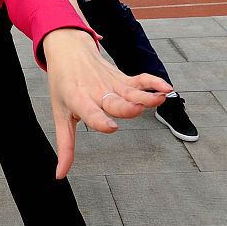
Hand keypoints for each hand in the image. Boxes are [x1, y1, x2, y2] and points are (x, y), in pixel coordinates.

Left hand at [38, 28, 169, 178]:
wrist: (67, 50)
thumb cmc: (62, 85)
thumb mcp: (60, 114)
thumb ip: (65, 145)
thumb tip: (60, 175)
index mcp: (79, 101)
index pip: (90, 113)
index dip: (100, 121)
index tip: (112, 128)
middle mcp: (97, 92)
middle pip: (114, 102)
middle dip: (127, 107)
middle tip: (137, 110)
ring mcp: (110, 84)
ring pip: (131, 91)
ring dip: (146, 95)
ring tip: (160, 100)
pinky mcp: (121, 78)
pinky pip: (140, 79)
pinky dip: (153, 81)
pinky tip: (166, 88)